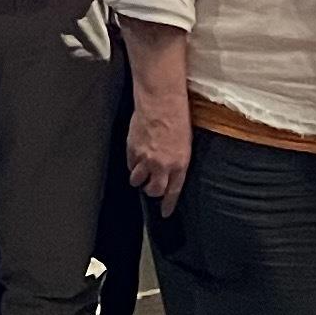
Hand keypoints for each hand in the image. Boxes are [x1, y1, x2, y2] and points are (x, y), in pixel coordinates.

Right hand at [126, 86, 191, 209]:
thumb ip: (177, 161)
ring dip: (139, 178)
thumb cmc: (177, 119)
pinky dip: (133, 164)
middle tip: (152, 186)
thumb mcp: (185, 144)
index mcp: (179, 164)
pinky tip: (137, 156)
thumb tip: (171, 172)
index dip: (168, 204)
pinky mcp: (132, 150)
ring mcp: (145, 159)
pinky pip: (130, 165)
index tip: (165, 212)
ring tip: (142, 171)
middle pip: (153, 190)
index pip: (173, 191)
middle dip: (152, 190)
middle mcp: (162, 165)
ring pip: (137, 180)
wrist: (161, 102)